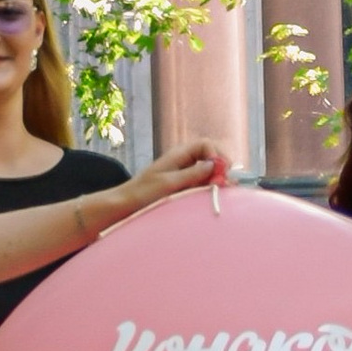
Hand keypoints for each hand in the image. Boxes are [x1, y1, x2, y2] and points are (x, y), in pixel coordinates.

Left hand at [110, 141, 229, 217]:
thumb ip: (192, 173)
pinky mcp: (182, 186)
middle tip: (227, 183)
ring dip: (217, 179)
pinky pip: (201, 183)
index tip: (221, 172)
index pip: (206, 144)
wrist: (124, 205)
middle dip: (221, 167)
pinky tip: (214, 194)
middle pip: (210, 156)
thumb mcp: (169, 183)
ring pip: (208, 171)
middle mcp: (183, 161)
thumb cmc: (143, 193)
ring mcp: (183, 174)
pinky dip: (209, 187)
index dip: (217, 155)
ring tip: (224, 190)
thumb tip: (214, 165)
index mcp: (179, 154)